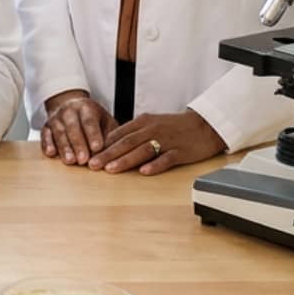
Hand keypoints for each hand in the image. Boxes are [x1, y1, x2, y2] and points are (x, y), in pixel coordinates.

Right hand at [41, 89, 118, 165]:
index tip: (97, 148)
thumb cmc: (93, 118)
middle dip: (78, 144)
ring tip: (70, 161)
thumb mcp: (106, 121)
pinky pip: (45, 135)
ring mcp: (56, 118)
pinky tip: (51, 153)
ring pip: (59, 132)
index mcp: (86, 107)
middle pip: (73, 127)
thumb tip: (112, 152)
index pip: (89, 121)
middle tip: (83, 160)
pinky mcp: (46, 127)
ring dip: (64, 147)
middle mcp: (69, 110)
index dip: (93, 134)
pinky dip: (47, 144)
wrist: (72, 106)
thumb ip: (110, 135)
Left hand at [90, 110, 225, 174]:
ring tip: (110, 169)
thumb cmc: (175, 126)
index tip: (88, 154)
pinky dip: (155, 165)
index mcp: (144, 122)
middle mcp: (153, 129)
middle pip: (126, 142)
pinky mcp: (181, 152)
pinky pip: (166, 159)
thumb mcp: (151, 124)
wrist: (205, 125)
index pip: (119, 133)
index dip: (102, 145)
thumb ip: (133, 133)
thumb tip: (110, 144)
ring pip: (143, 150)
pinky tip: (144, 172)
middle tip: (92, 165)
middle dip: (107, 154)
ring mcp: (167, 140)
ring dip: (125, 160)